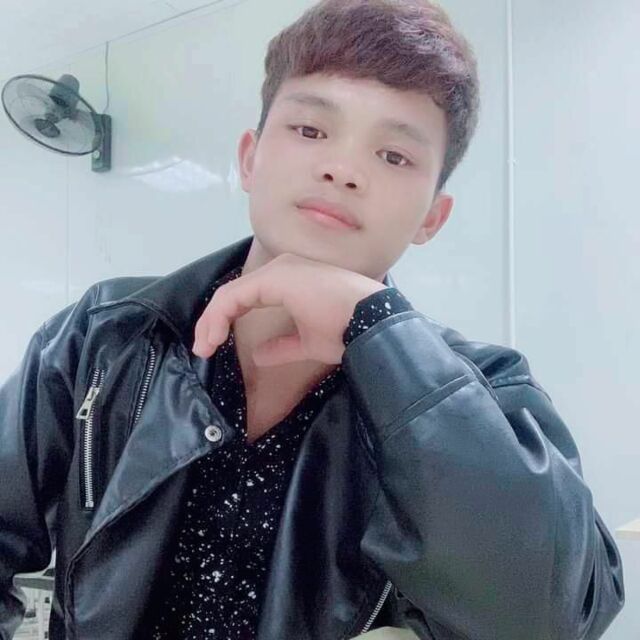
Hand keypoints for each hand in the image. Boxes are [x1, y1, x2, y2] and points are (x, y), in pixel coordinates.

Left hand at [192, 253, 386, 367]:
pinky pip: (235, 296)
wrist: (373, 322)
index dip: (224, 321)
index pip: (246, 297)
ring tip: (204, 346)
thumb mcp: (309, 343)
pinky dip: (218, 316)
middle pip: (234, 294)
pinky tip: (213, 337)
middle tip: (202, 349)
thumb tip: (258, 355)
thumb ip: (282, 346)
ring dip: (211, 320)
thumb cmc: (348, 330)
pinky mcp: (276, 277)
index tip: (213, 348)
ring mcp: (279, 270)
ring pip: (230, 294)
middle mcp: (282, 269)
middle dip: (213, 321)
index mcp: (290, 280)